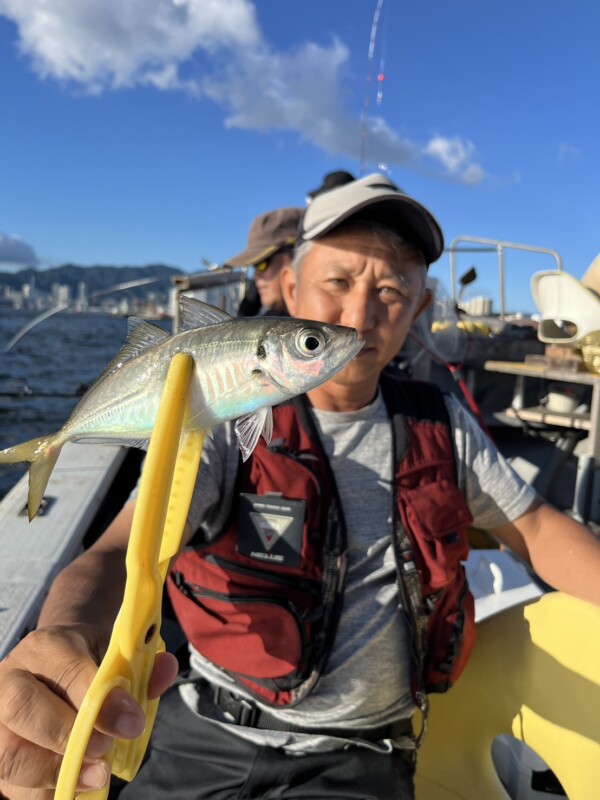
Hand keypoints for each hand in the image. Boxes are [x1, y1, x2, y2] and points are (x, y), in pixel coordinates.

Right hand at [0, 624, 177, 798]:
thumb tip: (166, 671)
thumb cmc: (86, 660)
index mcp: (46, 648)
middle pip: (23, 711)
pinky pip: (10, 785)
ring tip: (96, 776)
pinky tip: (75, 789)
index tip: (132, 723)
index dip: (100, 703)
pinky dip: (44, 793)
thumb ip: (141, 665)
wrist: (52, 665)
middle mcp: (10, 680)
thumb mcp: (113, 652)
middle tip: (106, 753)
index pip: (67, 673)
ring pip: (10, 755)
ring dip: (54, 774)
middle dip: (68, 738)